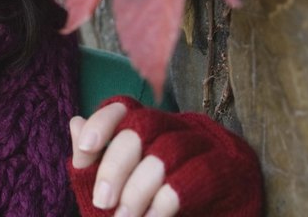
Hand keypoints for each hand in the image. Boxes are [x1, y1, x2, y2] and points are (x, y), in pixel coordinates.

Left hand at [67, 96, 262, 216]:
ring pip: (167, 151)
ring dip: (139, 189)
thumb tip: (75, 122)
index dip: (103, 122)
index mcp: (153, 130)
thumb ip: (95, 165)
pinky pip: (197, 174)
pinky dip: (167, 199)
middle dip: (115, 165)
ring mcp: (209, 146)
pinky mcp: (231, 170)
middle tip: (102, 200)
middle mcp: (180, 129)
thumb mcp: (116, 197)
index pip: (125, 107)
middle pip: (143, 127)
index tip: (85, 148)